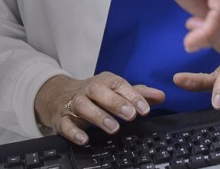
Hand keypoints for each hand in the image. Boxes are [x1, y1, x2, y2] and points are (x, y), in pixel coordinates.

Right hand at [35, 73, 165, 145]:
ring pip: (83, 106)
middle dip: (115, 102)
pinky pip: (65, 123)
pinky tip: (84, 139)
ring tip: (113, 128)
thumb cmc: (95, 95)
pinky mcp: (61, 118)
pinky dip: (74, 131)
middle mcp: (87, 90)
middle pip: (99, 91)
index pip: (118, 84)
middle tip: (130, 115)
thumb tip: (160, 95)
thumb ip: (138, 94)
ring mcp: (73, 103)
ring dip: (98, 116)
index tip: (144, 109)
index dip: (132, 96)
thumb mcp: (115, 91)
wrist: (58, 95)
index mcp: (103, 81)